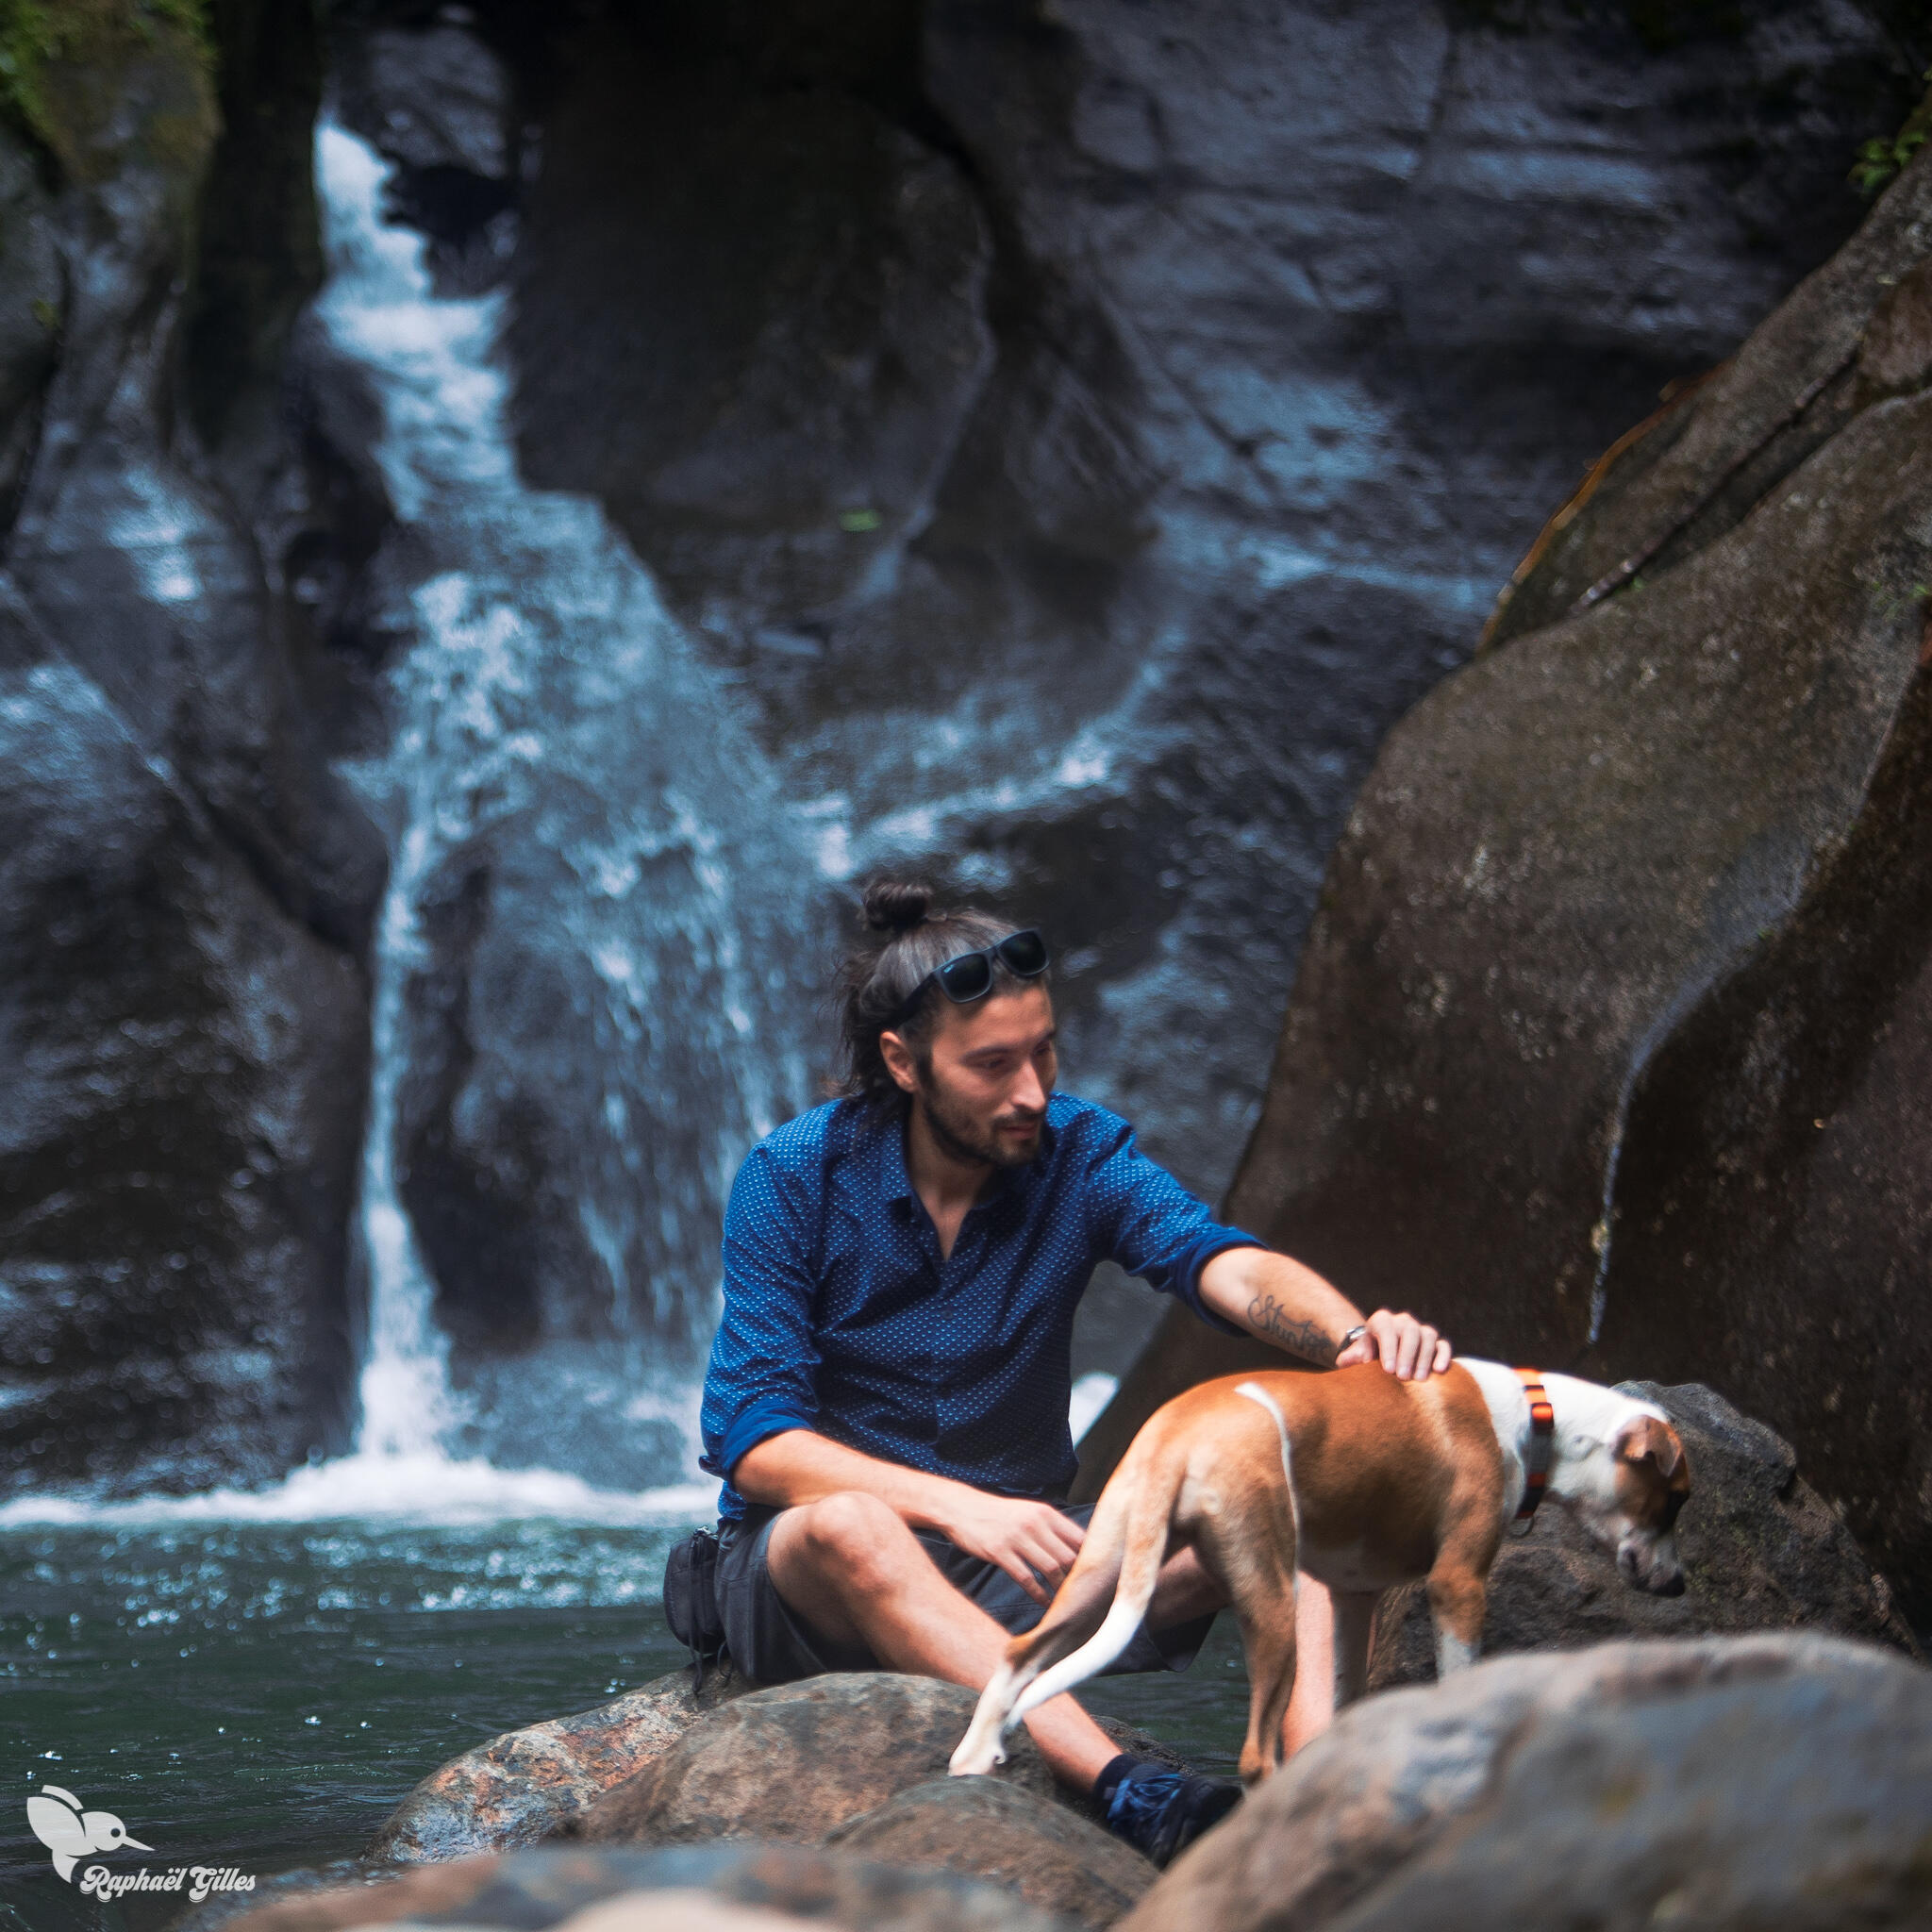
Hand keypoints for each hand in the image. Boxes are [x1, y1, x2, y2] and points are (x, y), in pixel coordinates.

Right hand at [940, 1492, 1084, 1603]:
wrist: (961, 1508)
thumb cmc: (999, 1514)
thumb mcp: (1028, 1511)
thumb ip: (1052, 1528)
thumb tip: (1080, 1549)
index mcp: (1046, 1512)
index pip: (1080, 1537)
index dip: (1092, 1559)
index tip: (1097, 1576)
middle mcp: (1034, 1523)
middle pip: (1068, 1556)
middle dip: (1079, 1579)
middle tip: (1084, 1596)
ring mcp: (1016, 1537)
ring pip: (1050, 1568)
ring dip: (1061, 1589)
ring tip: (1066, 1602)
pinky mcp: (999, 1552)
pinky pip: (1026, 1578)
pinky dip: (1039, 1594)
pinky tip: (1044, 1602)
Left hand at [1337, 1309, 1450, 1381]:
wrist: (1381, 1354)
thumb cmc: (1367, 1356)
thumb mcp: (1357, 1355)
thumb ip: (1351, 1357)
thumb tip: (1345, 1361)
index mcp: (1381, 1321)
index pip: (1386, 1329)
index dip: (1388, 1348)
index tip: (1388, 1370)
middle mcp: (1402, 1321)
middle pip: (1409, 1331)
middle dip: (1407, 1355)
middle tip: (1403, 1378)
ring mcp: (1420, 1330)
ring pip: (1427, 1336)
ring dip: (1424, 1358)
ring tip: (1419, 1379)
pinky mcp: (1435, 1342)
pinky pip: (1442, 1344)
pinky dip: (1444, 1355)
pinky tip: (1439, 1370)